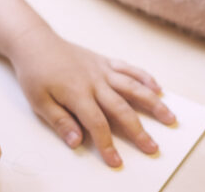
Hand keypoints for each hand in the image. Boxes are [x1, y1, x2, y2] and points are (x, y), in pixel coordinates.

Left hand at [8, 25, 175, 167]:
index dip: (107, 144)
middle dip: (138, 130)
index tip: (116, 161)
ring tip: (169, 117)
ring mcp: (102, 69)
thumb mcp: (38, 101)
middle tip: (153, 147)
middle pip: (121, 108)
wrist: (36, 43)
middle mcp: (94, 81)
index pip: (96, 124)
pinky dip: (144, 77)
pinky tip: (158, 87)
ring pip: (132, 86)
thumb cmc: (35, 73)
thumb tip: (76, 142)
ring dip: (152, 102)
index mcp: (77, 93)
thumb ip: (60, 121)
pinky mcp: (104, 61)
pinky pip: (128, 68)